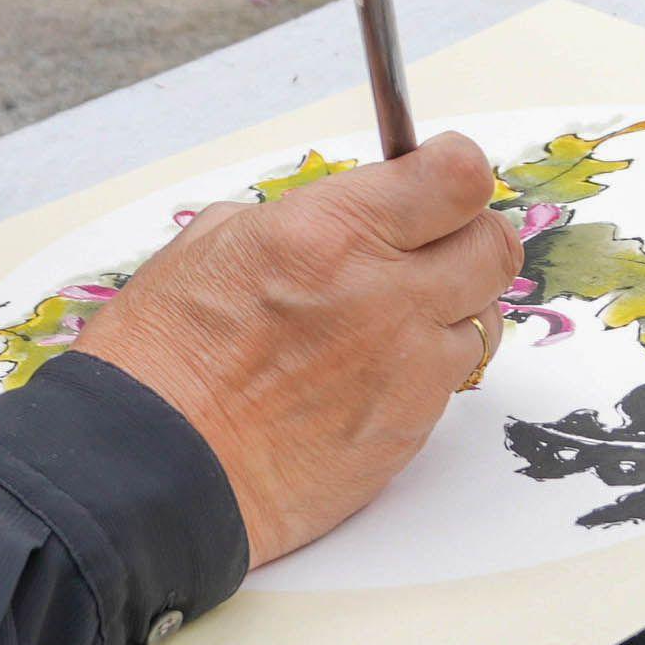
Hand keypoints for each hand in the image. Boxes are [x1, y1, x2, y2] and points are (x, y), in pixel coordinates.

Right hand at [64, 134, 512, 565]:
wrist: (151, 474)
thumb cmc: (160, 362)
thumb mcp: (214, 247)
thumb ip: (303, 221)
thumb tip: (350, 215)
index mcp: (331, 234)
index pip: (458, 177)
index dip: (454, 171)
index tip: (436, 177)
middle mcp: (384, 296)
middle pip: (494, 244)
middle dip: (468, 237)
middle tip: (430, 247)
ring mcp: (406, 368)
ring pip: (483, 318)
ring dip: (451, 311)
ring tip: (390, 322)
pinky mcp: (409, 431)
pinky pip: (449, 382)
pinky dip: (426, 371)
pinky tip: (368, 377)